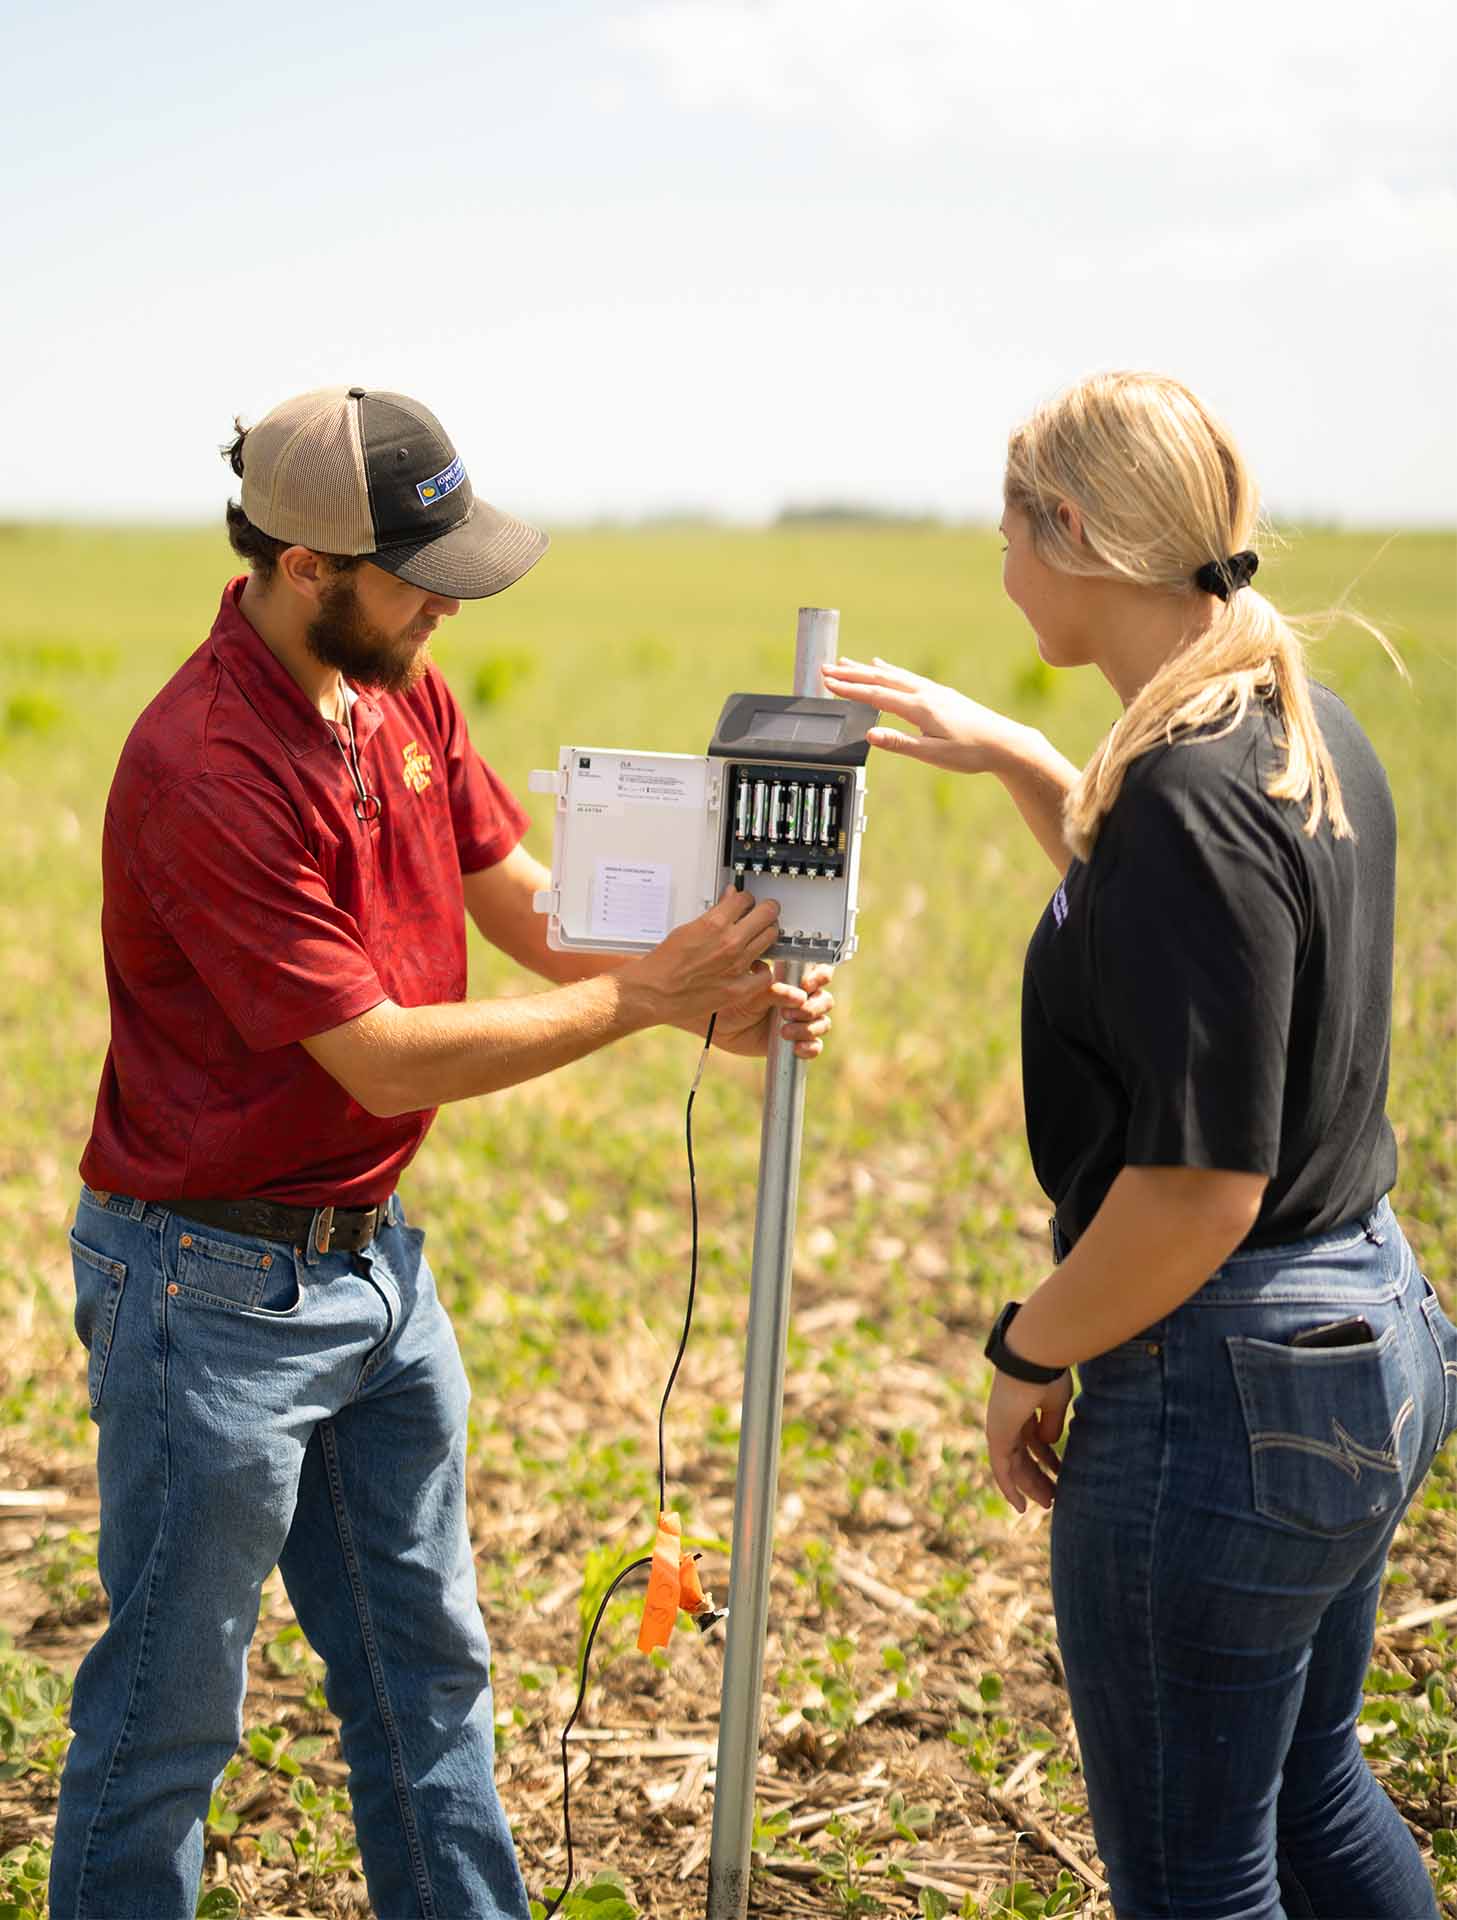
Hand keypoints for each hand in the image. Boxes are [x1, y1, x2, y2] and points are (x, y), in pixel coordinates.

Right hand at [623, 886, 799, 1030]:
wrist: (653, 992)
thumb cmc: (664, 963)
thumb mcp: (687, 929)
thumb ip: (713, 914)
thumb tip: (728, 899)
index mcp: (714, 923)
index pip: (745, 898)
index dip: (746, 898)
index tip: (745, 902)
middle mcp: (730, 942)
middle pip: (767, 914)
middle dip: (766, 910)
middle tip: (764, 913)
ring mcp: (737, 966)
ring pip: (770, 938)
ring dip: (767, 933)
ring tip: (760, 936)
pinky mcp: (739, 988)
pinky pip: (766, 974)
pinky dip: (762, 969)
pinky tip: (755, 966)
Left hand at [712, 962, 834, 1059]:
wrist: (721, 1028)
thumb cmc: (735, 1003)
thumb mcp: (751, 994)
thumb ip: (774, 991)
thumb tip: (799, 996)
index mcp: (794, 980)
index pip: (820, 973)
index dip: (821, 977)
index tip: (806, 985)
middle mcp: (802, 999)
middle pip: (825, 1000)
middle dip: (813, 1007)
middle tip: (788, 1013)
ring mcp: (801, 1021)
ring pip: (822, 1023)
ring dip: (808, 1028)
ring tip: (785, 1032)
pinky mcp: (798, 1041)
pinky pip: (815, 1046)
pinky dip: (810, 1047)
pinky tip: (796, 1048)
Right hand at [820, 655, 1026, 775]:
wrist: (1005, 743)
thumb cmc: (971, 752)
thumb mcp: (933, 755)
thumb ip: (900, 744)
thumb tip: (870, 735)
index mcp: (920, 708)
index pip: (876, 695)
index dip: (849, 689)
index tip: (827, 683)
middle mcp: (925, 693)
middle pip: (880, 679)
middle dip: (851, 674)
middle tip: (826, 668)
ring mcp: (933, 691)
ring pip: (892, 675)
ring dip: (866, 669)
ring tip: (845, 663)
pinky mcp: (940, 694)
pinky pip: (906, 676)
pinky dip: (889, 670)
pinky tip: (882, 667)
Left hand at [985, 1366, 1072, 1513]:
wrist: (1031, 1358)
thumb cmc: (1047, 1373)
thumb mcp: (1055, 1401)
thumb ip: (1050, 1423)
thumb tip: (1049, 1443)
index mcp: (1024, 1407)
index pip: (1033, 1438)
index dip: (1047, 1456)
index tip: (1060, 1472)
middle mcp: (1009, 1419)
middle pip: (1023, 1455)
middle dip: (1038, 1475)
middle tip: (1053, 1495)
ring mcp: (1001, 1428)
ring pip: (1015, 1466)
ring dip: (1030, 1486)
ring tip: (1047, 1503)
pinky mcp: (997, 1437)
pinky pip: (1002, 1469)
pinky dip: (1009, 1489)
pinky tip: (1020, 1507)